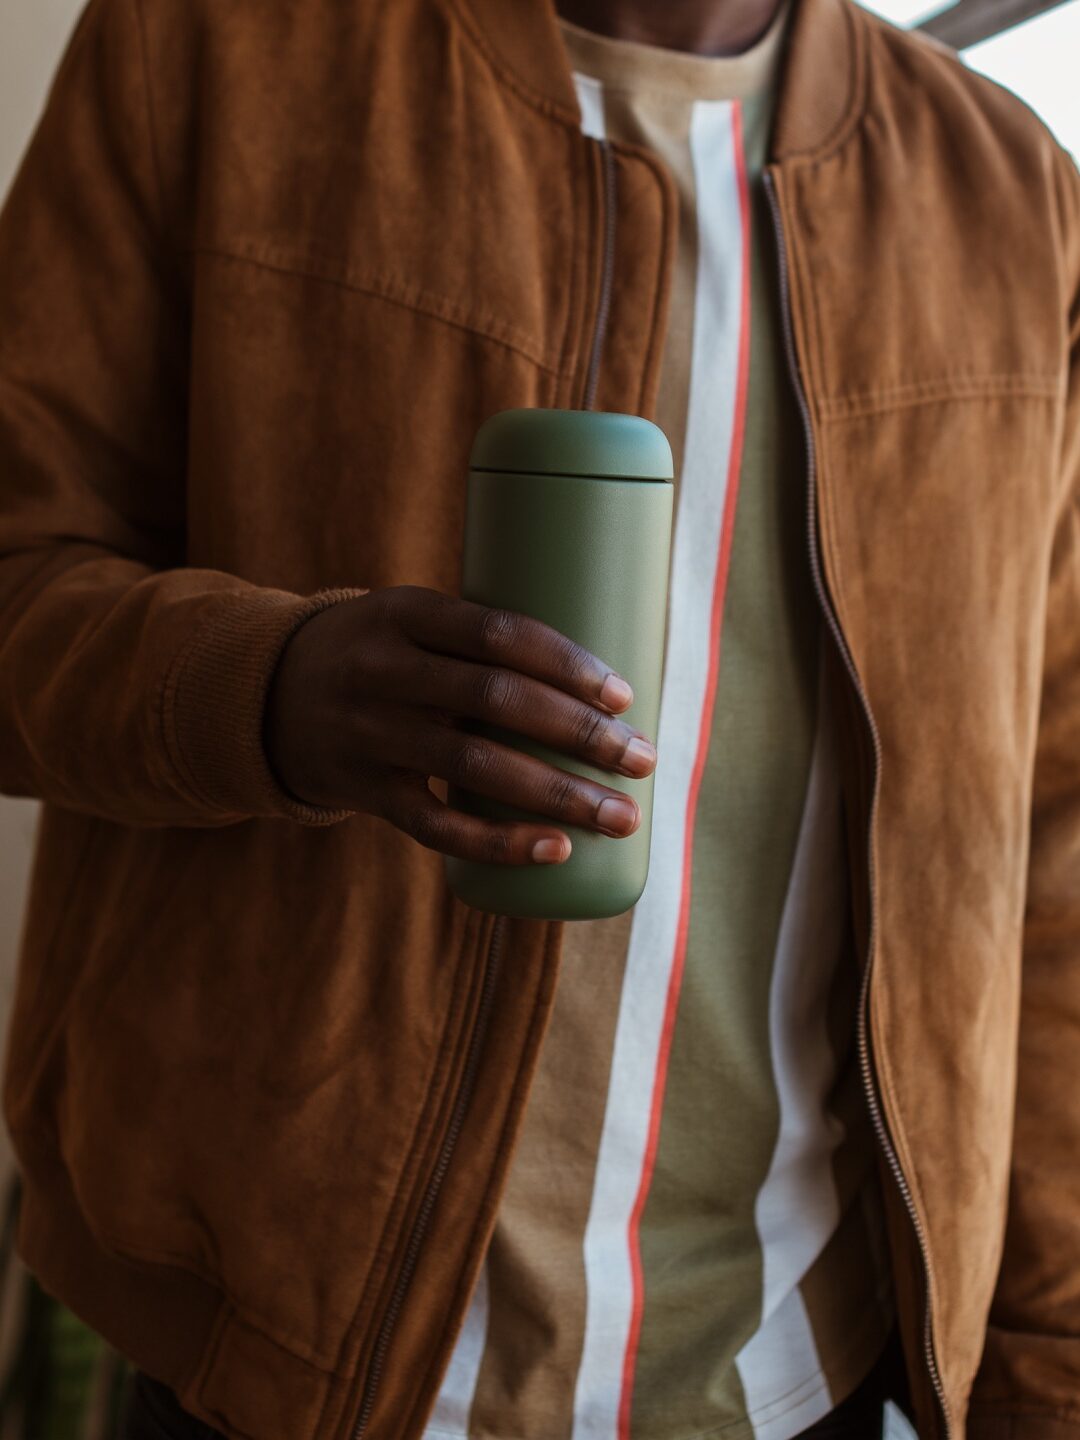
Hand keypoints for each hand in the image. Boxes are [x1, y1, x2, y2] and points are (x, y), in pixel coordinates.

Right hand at [263, 585, 657, 864]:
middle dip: (580, 733)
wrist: (266, 695)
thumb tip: (602, 683)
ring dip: (557, 795)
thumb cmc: (380, 653)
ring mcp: (369, 734)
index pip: (497, 632)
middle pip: (495, 701)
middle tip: (642, 761)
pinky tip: (553, 850)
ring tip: (620, 816)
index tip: (623, 696)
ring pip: (474, 767)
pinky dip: (499, 842)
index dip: (566, 664)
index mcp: (404, 612)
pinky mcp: (363, 791)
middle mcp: (382, 671)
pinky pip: (436, 825)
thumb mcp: (412, 619)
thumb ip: (483, 640)